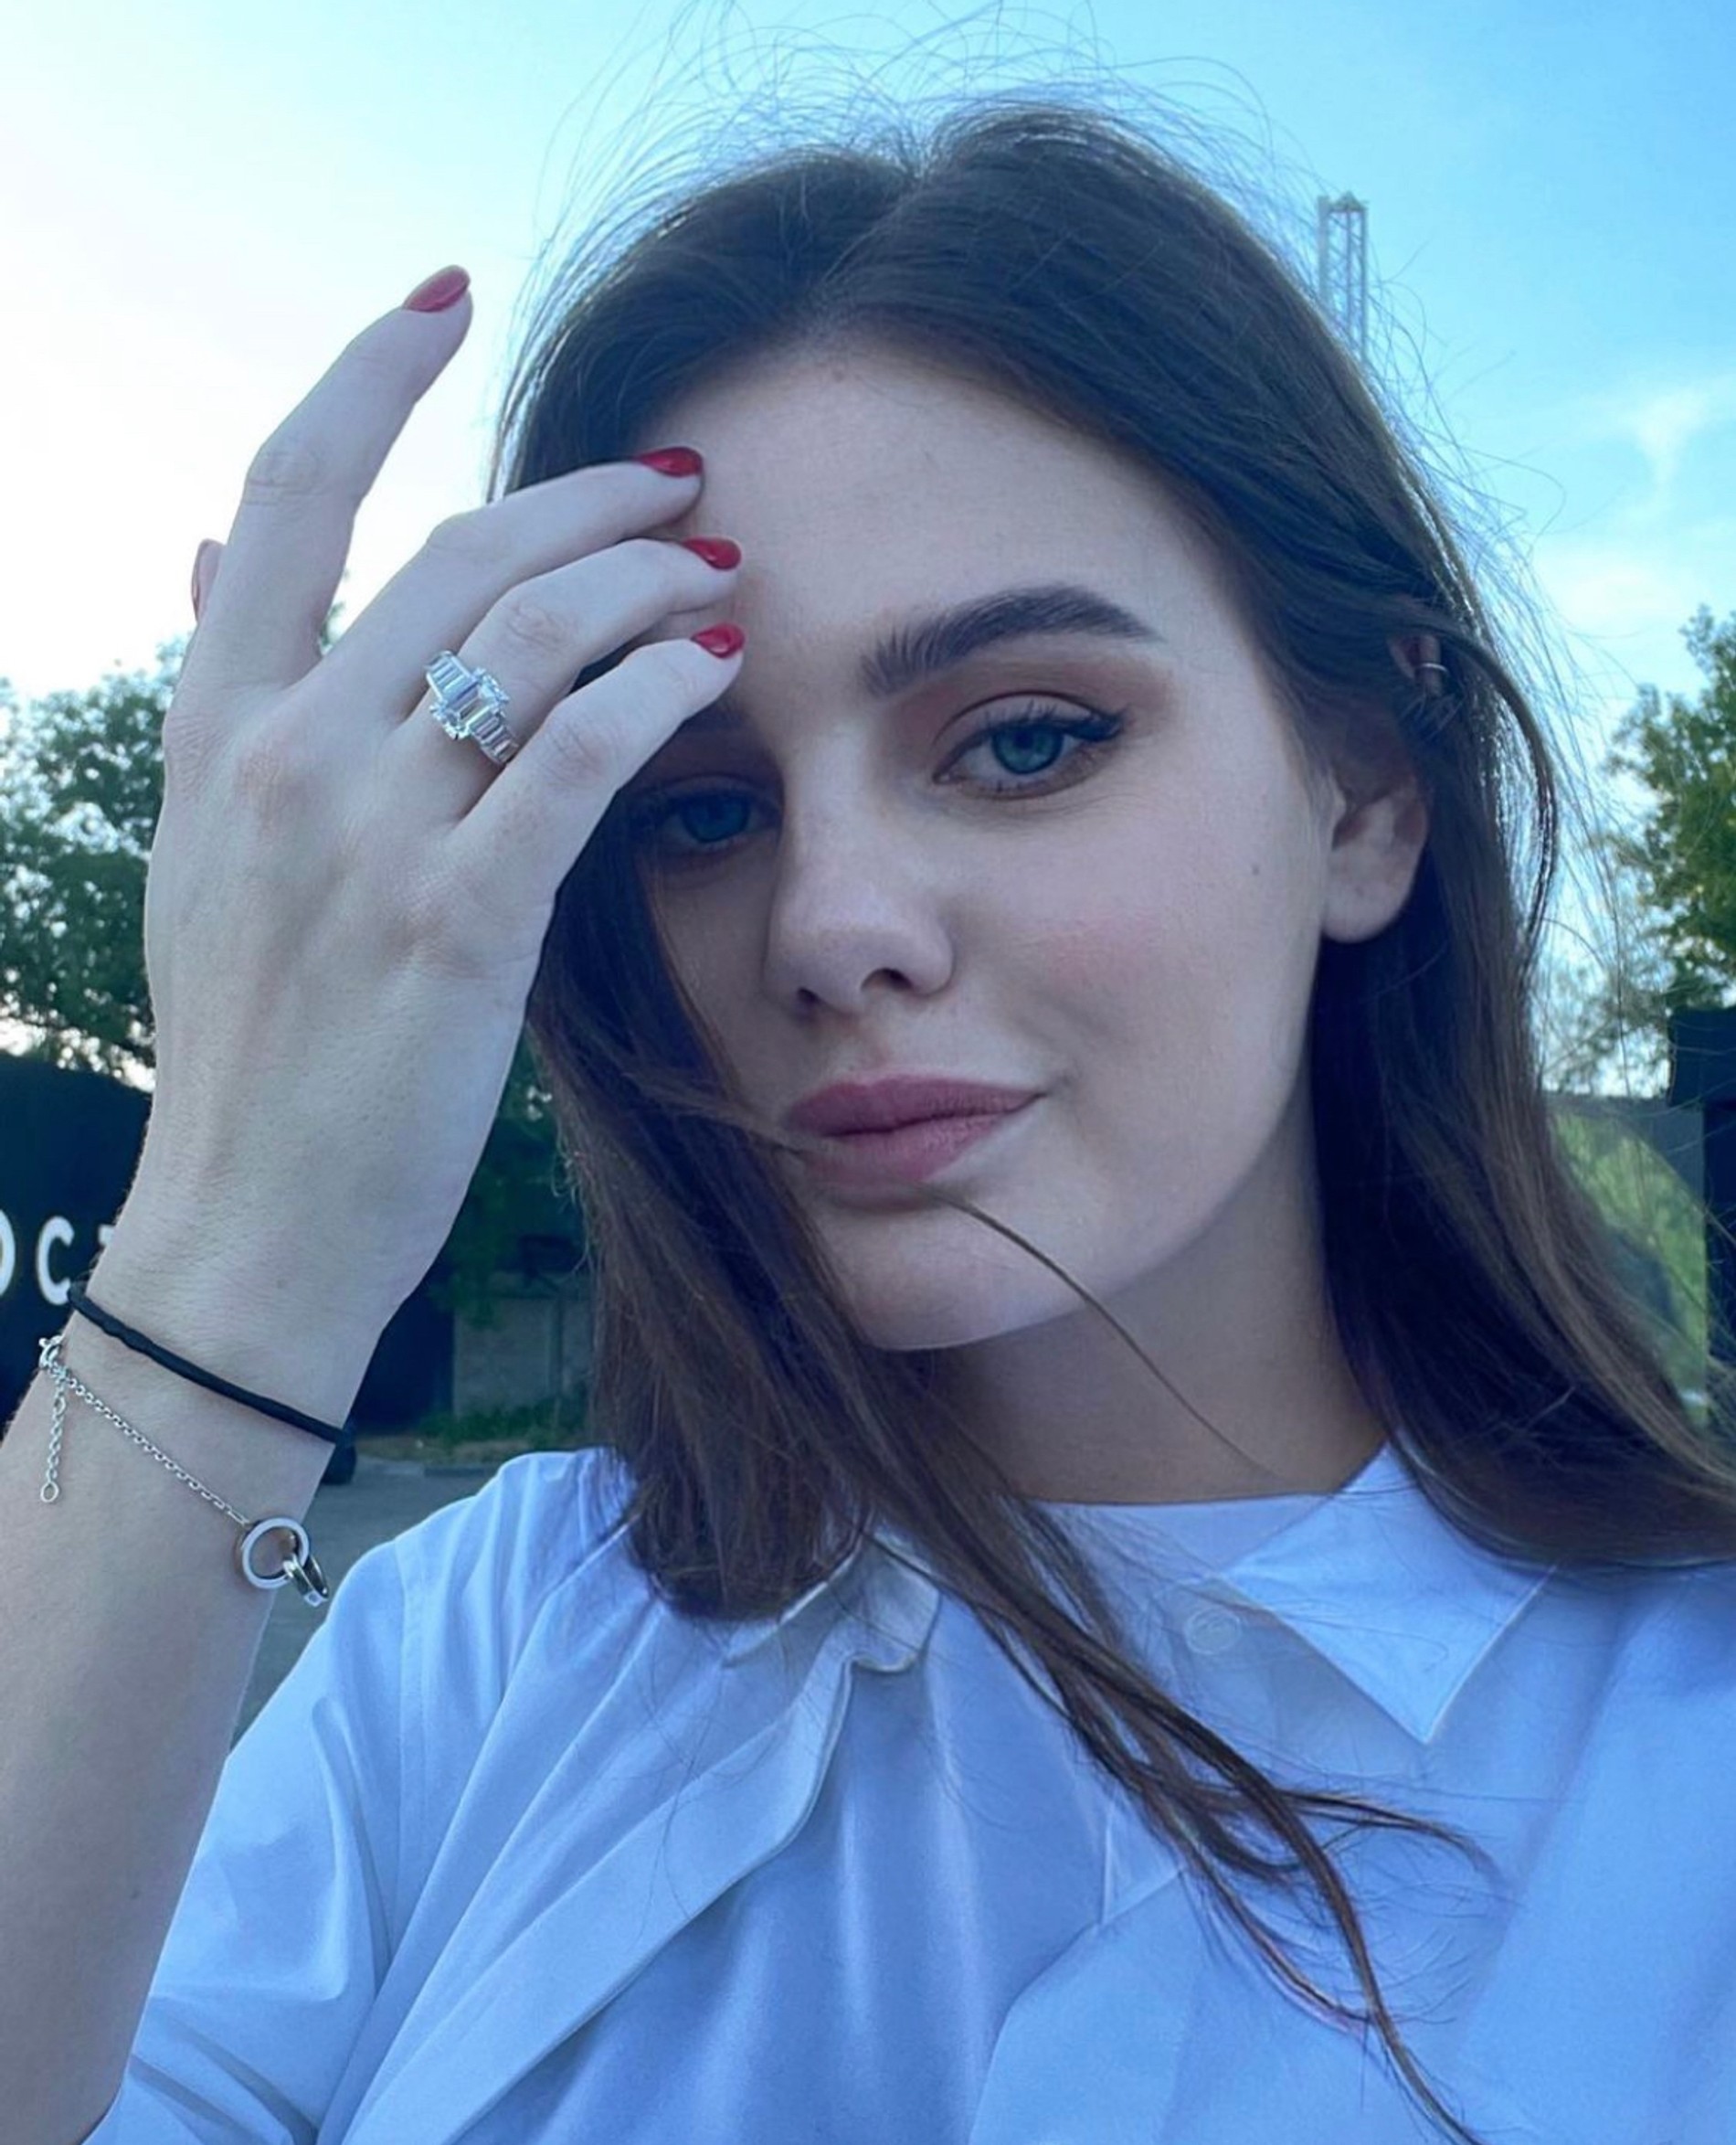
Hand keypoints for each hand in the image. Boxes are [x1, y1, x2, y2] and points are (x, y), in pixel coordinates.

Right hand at [127, 271, 743, 1342]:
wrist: (250, 1227)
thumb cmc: (256, 1049)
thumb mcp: (202, 854)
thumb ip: (227, 698)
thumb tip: (211, 552)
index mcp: (219, 728)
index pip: (287, 493)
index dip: (367, 373)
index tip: (445, 297)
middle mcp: (280, 756)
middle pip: (454, 550)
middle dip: (583, 495)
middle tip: (681, 484)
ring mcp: (363, 835)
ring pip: (529, 633)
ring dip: (643, 581)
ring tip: (720, 576)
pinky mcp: (456, 922)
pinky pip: (574, 755)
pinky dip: (653, 691)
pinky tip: (711, 668)